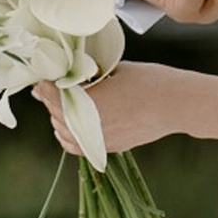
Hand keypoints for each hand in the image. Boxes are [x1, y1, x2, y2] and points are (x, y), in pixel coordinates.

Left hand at [37, 64, 193, 157]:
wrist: (176, 105)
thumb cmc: (149, 81)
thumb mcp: (116, 69)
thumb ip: (91, 74)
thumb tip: (75, 72)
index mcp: (87, 103)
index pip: (53, 95)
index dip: (44, 86)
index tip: (41, 78)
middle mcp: (89, 126)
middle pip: (56, 114)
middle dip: (52, 100)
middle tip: (51, 88)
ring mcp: (99, 140)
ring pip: (64, 133)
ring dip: (58, 118)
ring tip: (60, 105)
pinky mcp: (109, 148)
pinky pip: (78, 147)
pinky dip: (69, 137)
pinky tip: (68, 127)